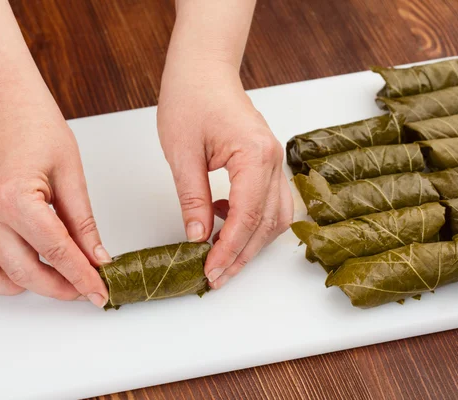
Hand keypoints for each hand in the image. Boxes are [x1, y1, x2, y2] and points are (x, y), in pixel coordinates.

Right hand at [0, 83, 110, 307]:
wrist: (2, 101)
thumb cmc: (35, 125)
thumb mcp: (71, 173)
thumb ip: (83, 222)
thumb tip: (97, 256)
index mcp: (15, 199)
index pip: (57, 252)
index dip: (82, 276)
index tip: (99, 291)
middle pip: (25, 272)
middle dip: (60, 287)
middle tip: (84, 289)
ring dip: (20, 286)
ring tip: (51, 279)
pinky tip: (11, 268)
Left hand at [157, 60, 293, 288]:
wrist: (203, 69)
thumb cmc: (191, 98)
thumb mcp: (182, 153)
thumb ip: (193, 199)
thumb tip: (197, 237)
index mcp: (255, 155)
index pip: (247, 216)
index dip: (229, 249)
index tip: (209, 270)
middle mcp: (274, 160)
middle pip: (267, 223)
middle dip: (242, 254)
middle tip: (216, 277)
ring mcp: (274, 161)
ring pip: (274, 217)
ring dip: (250, 243)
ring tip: (222, 259)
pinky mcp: (266, 163)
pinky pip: (269, 202)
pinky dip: (251, 221)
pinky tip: (224, 221)